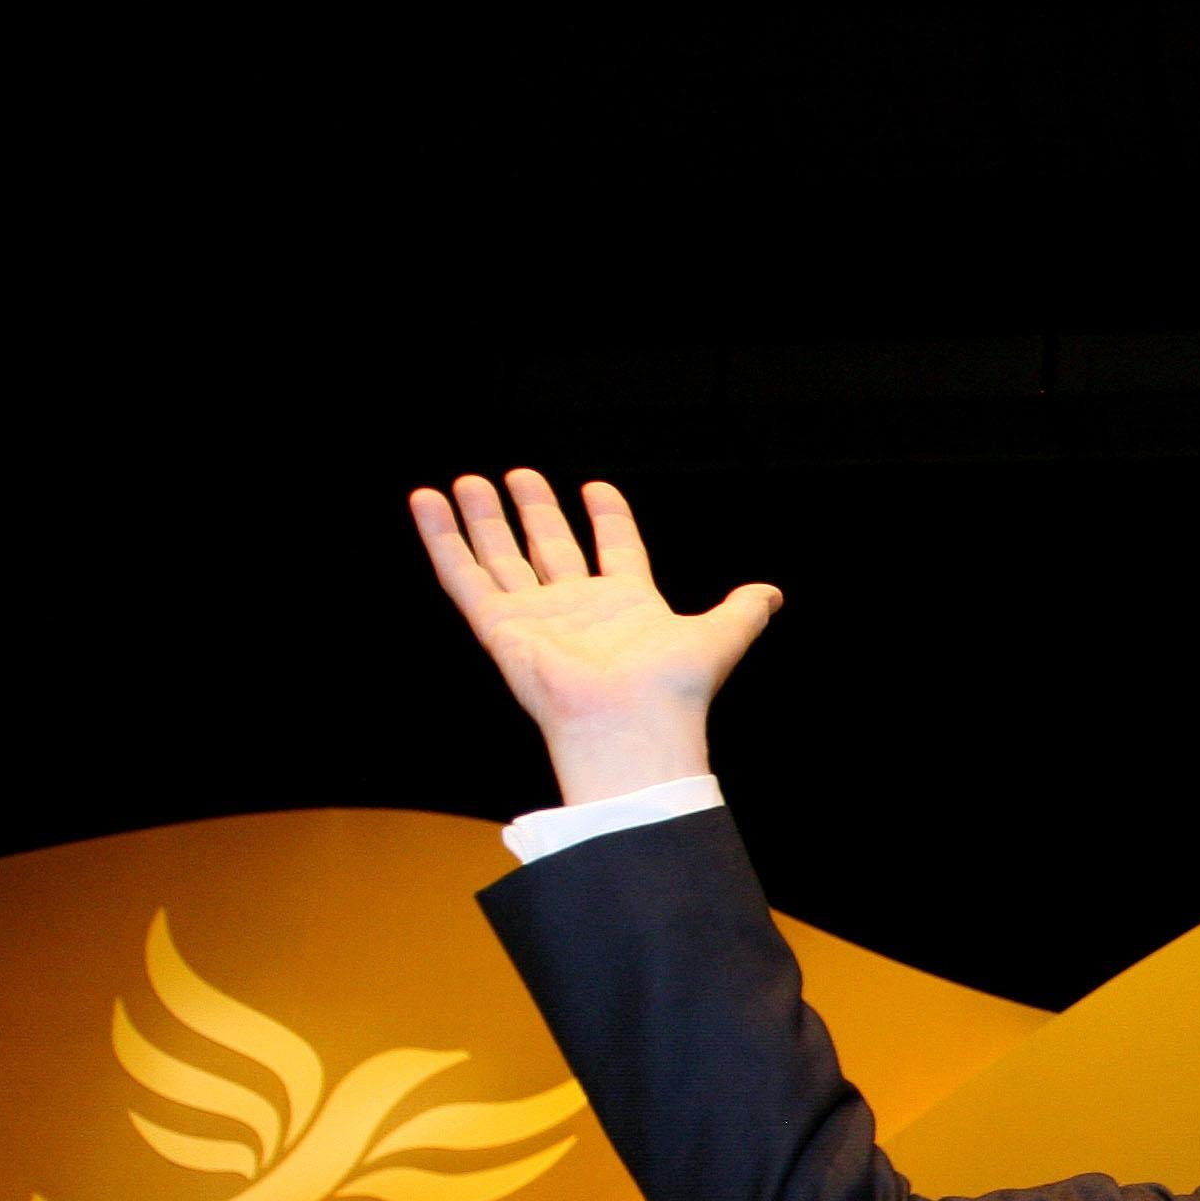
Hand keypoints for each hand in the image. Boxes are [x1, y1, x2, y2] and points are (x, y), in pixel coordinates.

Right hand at [408, 471, 783, 809]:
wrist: (631, 724)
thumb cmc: (673, 690)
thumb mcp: (718, 637)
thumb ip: (741, 611)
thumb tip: (772, 594)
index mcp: (627, 607)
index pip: (615, 550)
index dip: (608, 518)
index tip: (597, 487)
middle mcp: (578, 611)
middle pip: (550, 549)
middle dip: (535, 513)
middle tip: (518, 476)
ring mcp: (535, 618)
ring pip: (501, 558)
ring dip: (484, 520)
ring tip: (467, 481)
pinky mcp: (499, 627)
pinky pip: (463, 576)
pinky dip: (443, 539)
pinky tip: (427, 503)